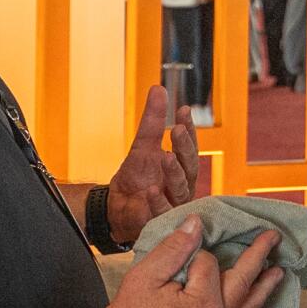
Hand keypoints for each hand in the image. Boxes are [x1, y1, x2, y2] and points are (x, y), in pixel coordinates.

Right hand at [93, 216, 283, 307]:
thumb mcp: (146, 274)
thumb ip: (175, 247)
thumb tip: (197, 222)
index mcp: (204, 303)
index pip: (209, 263)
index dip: (193, 254)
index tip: (179, 257)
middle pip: (243, 281)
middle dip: (258, 256)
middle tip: (273, 237)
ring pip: (248, 306)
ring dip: (264, 285)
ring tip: (279, 271)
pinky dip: (249, 307)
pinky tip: (252, 300)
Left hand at [107, 86, 198, 245]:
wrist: (116, 206)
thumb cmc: (137, 177)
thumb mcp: (142, 145)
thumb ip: (153, 120)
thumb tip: (158, 88)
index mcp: (182, 165)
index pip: (189, 144)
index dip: (189, 128)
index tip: (183, 110)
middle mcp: (184, 183)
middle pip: (189, 164)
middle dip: (184, 147)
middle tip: (176, 129)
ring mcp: (174, 202)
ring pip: (180, 187)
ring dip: (174, 172)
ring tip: (166, 156)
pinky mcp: (161, 219)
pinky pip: (163, 211)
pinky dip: (158, 201)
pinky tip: (152, 189)